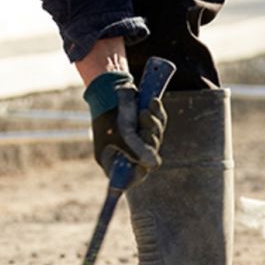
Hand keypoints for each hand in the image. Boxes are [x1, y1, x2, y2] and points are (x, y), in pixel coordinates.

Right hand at [86, 72, 166, 187]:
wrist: (106, 89)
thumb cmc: (107, 115)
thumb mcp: (120, 135)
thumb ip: (136, 151)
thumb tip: (154, 164)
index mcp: (113, 159)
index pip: (129, 176)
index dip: (139, 172)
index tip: (145, 166)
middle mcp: (126, 151)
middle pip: (147, 156)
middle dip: (149, 141)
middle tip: (144, 131)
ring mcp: (137, 137)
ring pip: (155, 138)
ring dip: (153, 125)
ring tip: (144, 113)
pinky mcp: (145, 123)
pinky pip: (158, 123)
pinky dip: (158, 114)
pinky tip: (154, 103)